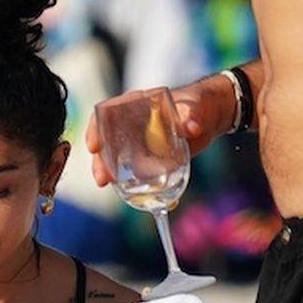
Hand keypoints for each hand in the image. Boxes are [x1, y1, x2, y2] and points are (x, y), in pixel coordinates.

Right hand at [86, 78, 234, 187]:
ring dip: (110, 172)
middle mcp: (132, 123)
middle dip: (100, 159)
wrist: (209, 118)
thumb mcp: (195, 107)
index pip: (107, 112)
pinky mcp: (148, 157)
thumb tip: (191, 126)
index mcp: (136, 105)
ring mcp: (138, 141)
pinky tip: (141, 198)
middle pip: (107, 139)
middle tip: (102, 178)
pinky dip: (136, 184)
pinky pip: (136, 170)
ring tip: (107, 186)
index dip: (96, 129)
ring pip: (117, 157)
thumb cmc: (199, 104)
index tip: (94, 146)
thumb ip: (191, 115)